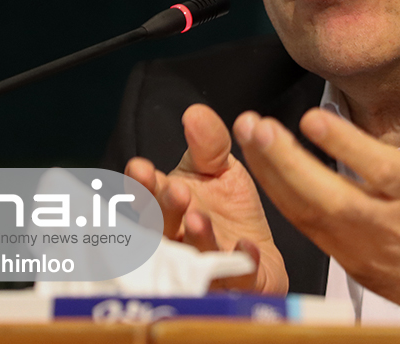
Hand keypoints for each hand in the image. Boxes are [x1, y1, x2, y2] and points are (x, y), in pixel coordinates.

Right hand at [125, 104, 288, 293]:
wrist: (258, 247)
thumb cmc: (227, 208)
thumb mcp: (219, 167)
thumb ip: (209, 143)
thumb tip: (195, 113)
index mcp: (167, 209)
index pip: (145, 198)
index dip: (141, 185)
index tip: (141, 168)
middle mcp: (177, 243)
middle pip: (161, 230)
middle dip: (164, 210)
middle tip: (174, 190)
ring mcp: (203, 267)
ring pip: (192, 259)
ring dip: (196, 239)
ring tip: (199, 218)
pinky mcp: (236, 286)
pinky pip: (236, 280)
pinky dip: (239, 264)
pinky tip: (245, 246)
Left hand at [233, 62, 399, 318]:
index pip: (380, 169)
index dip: (346, 145)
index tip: (314, 117)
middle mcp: (383, 222)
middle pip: (329, 195)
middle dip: (289, 162)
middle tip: (259, 127)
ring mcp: (358, 243)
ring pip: (307, 212)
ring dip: (273, 173)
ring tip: (250, 135)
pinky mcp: (341, 256)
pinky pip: (302, 225)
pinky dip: (278, 195)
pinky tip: (260, 165)